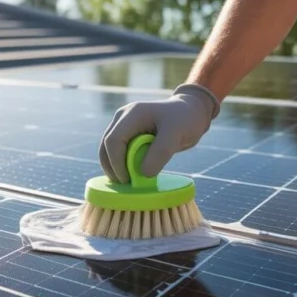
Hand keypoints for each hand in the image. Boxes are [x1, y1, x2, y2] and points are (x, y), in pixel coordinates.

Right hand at [99, 84, 219, 183]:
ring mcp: (123, 125)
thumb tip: (143, 173)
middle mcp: (123, 117)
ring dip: (114, 167)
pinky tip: (131, 175)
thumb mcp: (177, 134)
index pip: (113, 140)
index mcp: (132, 114)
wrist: (191, 111)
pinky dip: (121, 164)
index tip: (129, 180)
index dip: (117, 163)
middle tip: (125, 184)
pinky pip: (117, 151)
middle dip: (112, 167)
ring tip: (128, 182)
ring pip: (108, 150)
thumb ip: (161, 152)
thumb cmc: (185, 119)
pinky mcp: (127, 134)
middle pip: (105, 146)